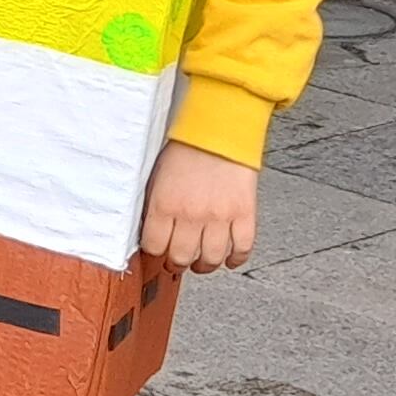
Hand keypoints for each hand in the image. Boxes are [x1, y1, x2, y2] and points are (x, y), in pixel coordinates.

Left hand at [140, 143, 258, 273]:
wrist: (219, 129)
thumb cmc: (186, 149)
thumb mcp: (156, 177)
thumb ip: (154, 207)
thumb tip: (151, 232)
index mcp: (164, 204)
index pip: (154, 246)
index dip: (155, 253)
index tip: (158, 252)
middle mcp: (190, 214)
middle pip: (181, 258)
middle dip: (177, 264)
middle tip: (178, 261)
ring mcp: (219, 217)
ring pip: (211, 259)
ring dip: (205, 266)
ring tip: (202, 263)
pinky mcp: (244, 213)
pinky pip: (242, 248)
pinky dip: (236, 259)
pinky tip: (229, 259)